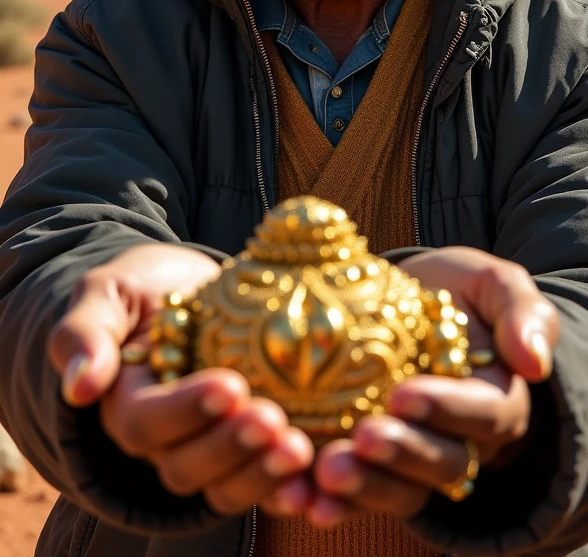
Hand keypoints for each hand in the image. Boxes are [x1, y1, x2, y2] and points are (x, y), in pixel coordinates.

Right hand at [48, 244, 313, 515]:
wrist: (186, 288)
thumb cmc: (143, 287)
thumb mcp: (108, 292)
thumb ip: (85, 332)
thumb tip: (80, 386)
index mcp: (125, 403)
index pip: (148, 422)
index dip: (187, 411)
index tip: (230, 386)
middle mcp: (164, 439)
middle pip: (188, 466)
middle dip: (232, 448)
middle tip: (273, 420)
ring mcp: (207, 449)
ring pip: (226, 485)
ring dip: (263, 474)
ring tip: (301, 450)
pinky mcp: (246, 450)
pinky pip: (264, 482)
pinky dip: (290, 488)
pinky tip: (318, 477)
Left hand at [276, 247, 557, 526]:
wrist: (405, 300)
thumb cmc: (453, 290)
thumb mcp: (491, 281)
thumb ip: (521, 311)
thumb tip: (534, 363)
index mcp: (497, 398)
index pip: (486, 415)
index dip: (447, 410)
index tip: (403, 395)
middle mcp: (461, 439)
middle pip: (444, 464)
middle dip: (403, 456)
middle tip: (361, 439)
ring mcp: (415, 458)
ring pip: (402, 490)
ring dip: (365, 489)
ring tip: (325, 474)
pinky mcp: (373, 466)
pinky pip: (358, 495)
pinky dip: (331, 503)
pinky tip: (299, 499)